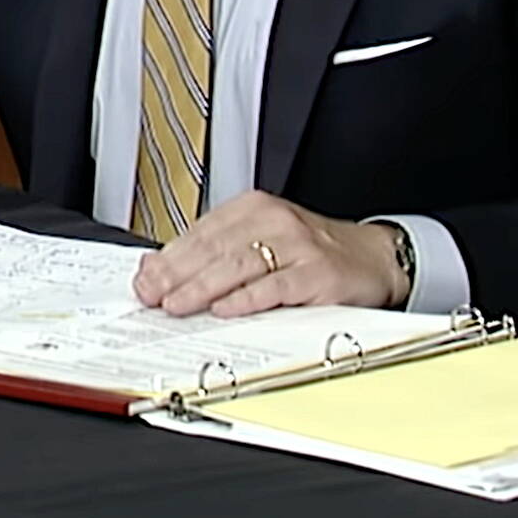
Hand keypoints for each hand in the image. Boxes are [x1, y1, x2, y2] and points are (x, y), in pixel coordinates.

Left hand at [132, 191, 408, 317]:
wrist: (373, 257)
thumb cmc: (310, 252)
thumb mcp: (260, 241)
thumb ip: (212, 252)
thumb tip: (156, 268)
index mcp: (253, 208)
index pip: (201, 233)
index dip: (168, 259)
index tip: (144, 281)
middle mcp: (274, 220)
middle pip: (214, 248)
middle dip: (176, 275)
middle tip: (151, 296)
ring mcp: (298, 245)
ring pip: (239, 265)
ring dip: (202, 288)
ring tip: (176, 306)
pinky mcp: (317, 273)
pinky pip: (276, 285)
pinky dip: (247, 299)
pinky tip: (226, 309)